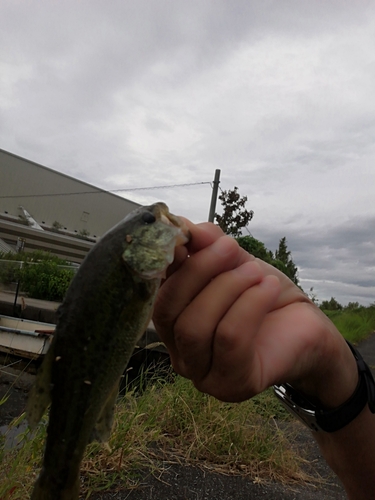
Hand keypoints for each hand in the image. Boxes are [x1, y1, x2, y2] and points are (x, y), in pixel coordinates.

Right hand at [153, 220, 357, 406]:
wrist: (305, 327)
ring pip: (194, 327)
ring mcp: (202, 374)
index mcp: (174, 321)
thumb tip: (183, 226)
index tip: (190, 233)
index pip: (155, 293)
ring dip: (227, 288)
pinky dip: (249, 305)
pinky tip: (268, 288)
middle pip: (167, 311)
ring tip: (256, 271)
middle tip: (230, 246)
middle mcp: (179, 352)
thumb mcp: (234, 262)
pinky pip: (229, 338)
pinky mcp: (231, 384)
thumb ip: (207, 246)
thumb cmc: (263, 295)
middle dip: (199, 271)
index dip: (168, 262)